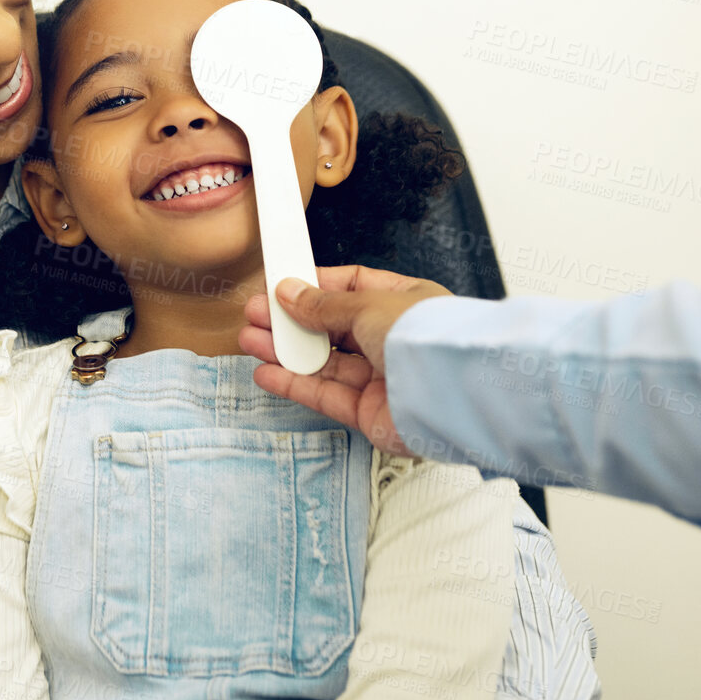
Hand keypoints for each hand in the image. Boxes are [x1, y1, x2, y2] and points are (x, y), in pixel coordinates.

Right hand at [238, 265, 451, 454]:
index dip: (314, 287)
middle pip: (332, 328)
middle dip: (291, 322)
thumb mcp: (367, 303)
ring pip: (324, 363)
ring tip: (250, 340)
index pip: (352, 288)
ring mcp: (382, 379)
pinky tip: (267, 372)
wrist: (450, 392)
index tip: (281, 285)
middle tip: (256, 315)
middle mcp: (394, 341)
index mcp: (405, 303)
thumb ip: (323, 304)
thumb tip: (290, 293)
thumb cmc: (425, 337)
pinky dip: (294, 384)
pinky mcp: (370, 414)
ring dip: (286, 352)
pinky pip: (325, 395)